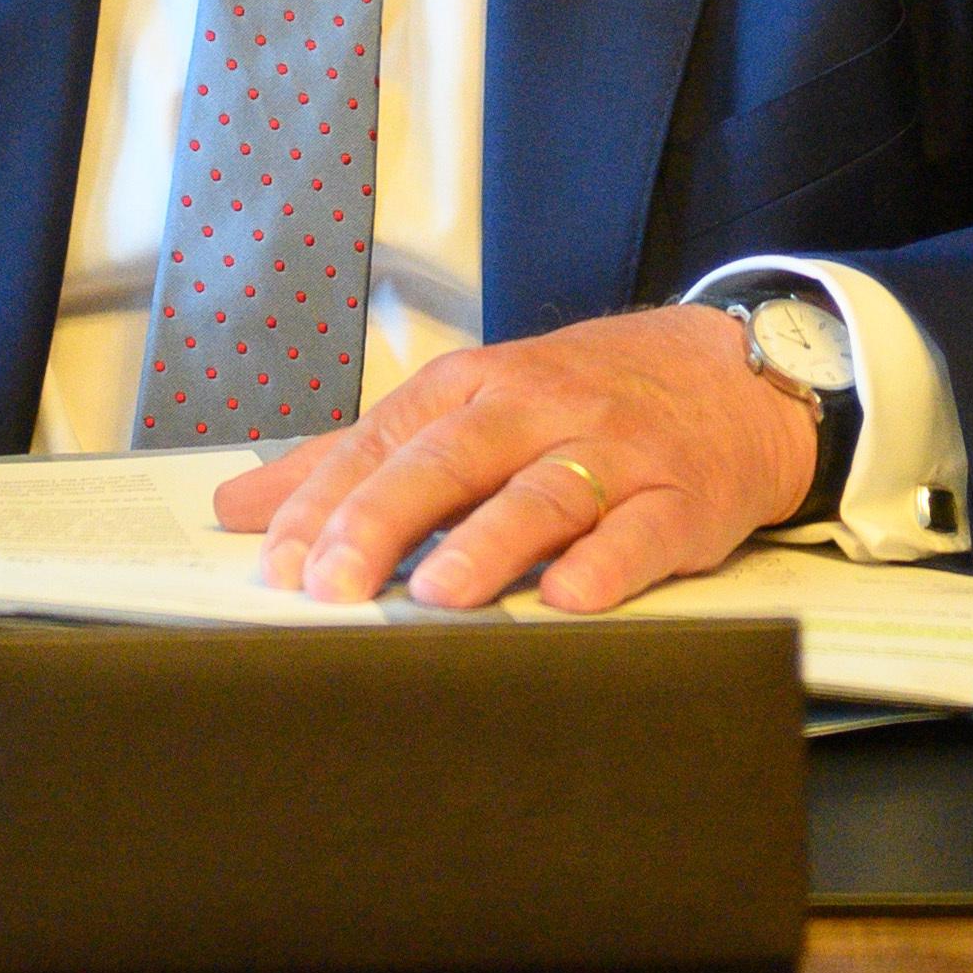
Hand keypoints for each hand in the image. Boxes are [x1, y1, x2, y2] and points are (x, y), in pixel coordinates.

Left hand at [209, 307, 814, 611]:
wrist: (734, 374)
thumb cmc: (585, 401)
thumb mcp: (468, 407)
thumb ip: (356, 459)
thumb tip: (238, 507)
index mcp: (477, 386)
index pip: (385, 439)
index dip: (327, 500)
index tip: (276, 561)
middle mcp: (540, 408)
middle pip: (451, 457)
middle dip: (385, 519)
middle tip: (331, 583)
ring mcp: (614, 450)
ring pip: (544, 491)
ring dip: (489, 541)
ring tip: (439, 592)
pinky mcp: (682, 497)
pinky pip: (641, 530)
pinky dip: (606, 563)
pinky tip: (569, 598)